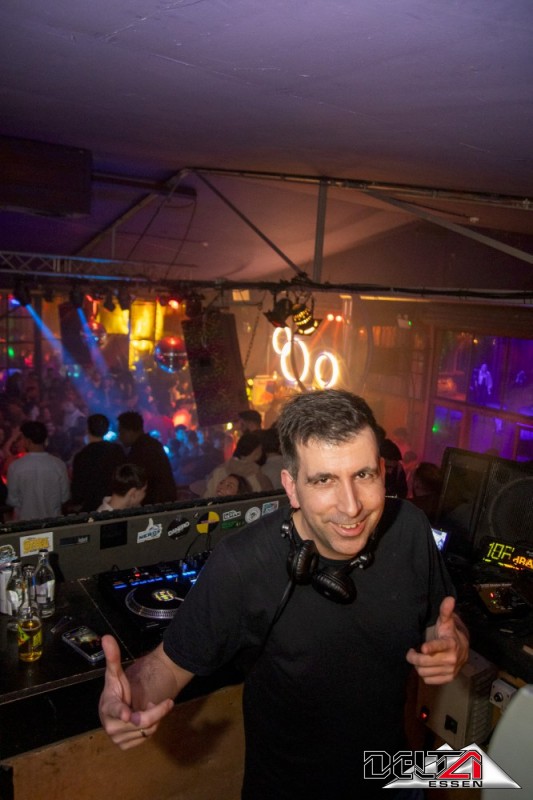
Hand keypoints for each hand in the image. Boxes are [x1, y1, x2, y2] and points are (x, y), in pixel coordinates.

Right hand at [98, 635, 173, 749]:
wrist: (115, 708)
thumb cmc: (116, 690)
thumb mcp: (115, 673)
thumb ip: (113, 657)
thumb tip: (106, 637)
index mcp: (108, 706)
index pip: (115, 709)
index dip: (122, 712)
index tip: (128, 714)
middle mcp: (111, 725)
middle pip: (142, 721)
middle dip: (157, 711)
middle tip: (167, 701)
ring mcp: (117, 738)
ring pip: (147, 730)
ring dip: (154, 718)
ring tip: (149, 708)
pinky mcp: (125, 746)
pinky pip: (146, 737)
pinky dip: (152, 727)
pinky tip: (146, 718)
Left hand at [406, 596, 468, 684]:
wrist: (462, 650)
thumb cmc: (449, 634)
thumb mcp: (446, 622)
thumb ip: (445, 611)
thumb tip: (449, 598)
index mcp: (450, 644)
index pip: (440, 646)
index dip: (431, 648)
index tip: (423, 648)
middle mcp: (451, 659)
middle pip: (425, 662)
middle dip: (413, 657)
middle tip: (410, 652)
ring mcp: (450, 671)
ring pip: (424, 672)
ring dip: (417, 666)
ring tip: (418, 658)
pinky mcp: (447, 679)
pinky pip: (428, 680)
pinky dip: (424, 674)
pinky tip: (425, 666)